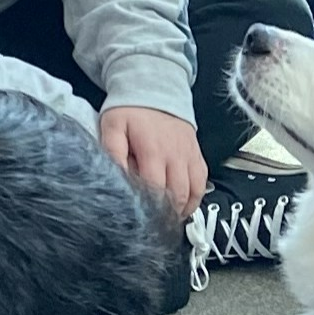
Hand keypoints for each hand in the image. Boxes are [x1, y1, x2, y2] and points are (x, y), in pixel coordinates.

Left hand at [98, 105, 206, 219]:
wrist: (156, 87)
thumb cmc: (131, 110)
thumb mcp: (112, 126)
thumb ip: (112, 152)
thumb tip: (115, 177)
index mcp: (153, 149)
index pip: (154, 188)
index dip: (148, 208)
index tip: (140, 221)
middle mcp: (175, 154)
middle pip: (176, 194)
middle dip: (165, 214)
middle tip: (152, 227)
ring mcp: (189, 155)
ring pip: (192, 192)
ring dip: (180, 210)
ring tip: (167, 221)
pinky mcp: (196, 154)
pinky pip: (201, 182)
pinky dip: (194, 199)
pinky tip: (182, 208)